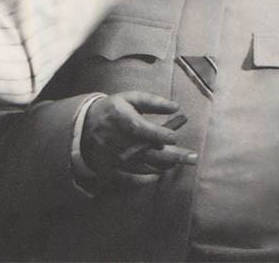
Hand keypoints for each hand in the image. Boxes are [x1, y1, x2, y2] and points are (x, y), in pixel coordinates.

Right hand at [80, 91, 196, 187]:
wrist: (84, 127)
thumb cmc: (111, 109)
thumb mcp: (129, 98)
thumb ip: (152, 101)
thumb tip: (175, 107)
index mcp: (125, 122)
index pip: (148, 132)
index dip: (164, 135)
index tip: (175, 136)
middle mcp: (122, 144)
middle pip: (154, 154)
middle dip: (177, 157)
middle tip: (194, 157)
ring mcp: (119, 160)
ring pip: (148, 167)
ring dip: (166, 165)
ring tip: (180, 161)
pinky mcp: (115, 171)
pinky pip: (134, 180)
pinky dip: (148, 178)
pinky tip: (158, 174)